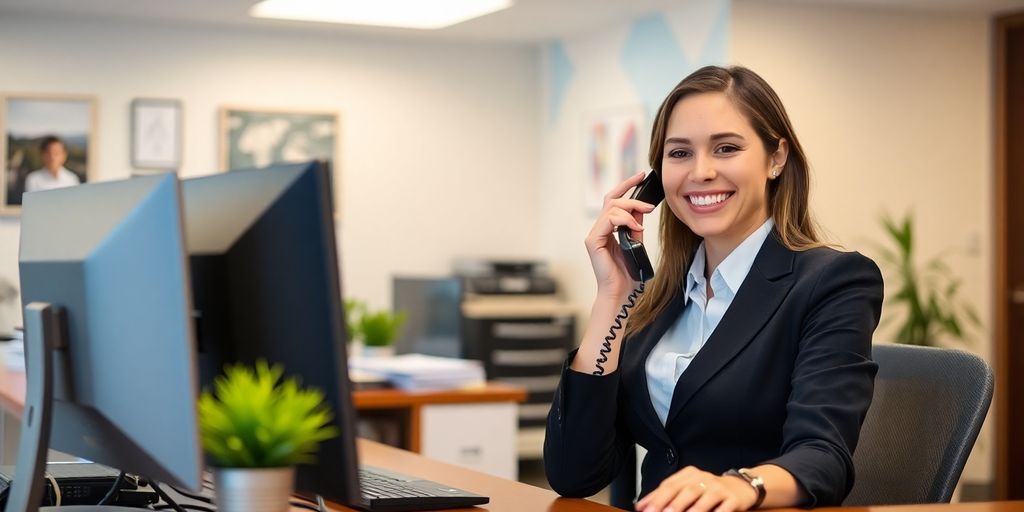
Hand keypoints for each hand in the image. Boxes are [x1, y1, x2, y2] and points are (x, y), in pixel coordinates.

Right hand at [585, 171, 656, 298]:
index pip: (614, 201)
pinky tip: (634, 227)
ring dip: (630, 210)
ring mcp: (594, 235)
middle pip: (612, 200)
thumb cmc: (628, 274)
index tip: (641, 176)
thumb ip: (635, 226)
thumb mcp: (637, 243)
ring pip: (611, 208)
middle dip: (631, 196)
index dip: (626, 186)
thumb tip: (641, 209)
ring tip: (643, 221)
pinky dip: (623, 220)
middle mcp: (599, 229)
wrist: (622, 293)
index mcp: (608, 229)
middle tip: (649, 204)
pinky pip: (608, 220)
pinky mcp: (593, 241)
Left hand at [635, 466, 757, 511]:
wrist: (740, 486)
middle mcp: (703, 478)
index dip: (656, 497)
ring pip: (705, 497)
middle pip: (686, 490)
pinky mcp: (733, 498)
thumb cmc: (708, 489)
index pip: (670, 484)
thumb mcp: (687, 488)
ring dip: (693, 509)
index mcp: (689, 475)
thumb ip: (665, 496)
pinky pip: (725, 507)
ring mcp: (719, 488)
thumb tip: (641, 506)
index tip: (645, 509)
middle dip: (671, 503)